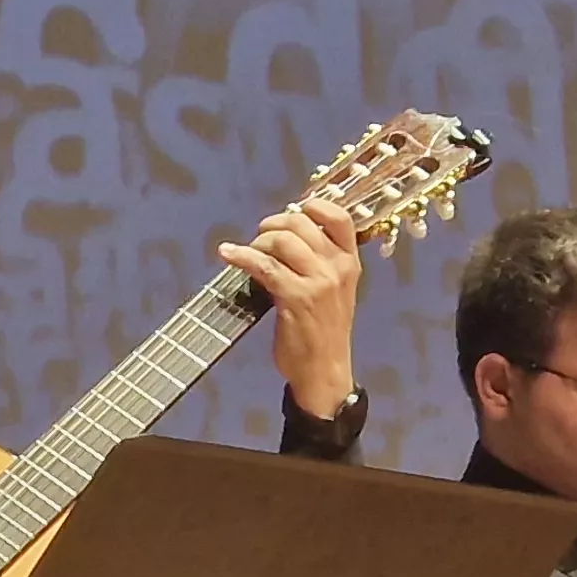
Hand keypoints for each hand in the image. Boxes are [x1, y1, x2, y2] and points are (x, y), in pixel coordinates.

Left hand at [223, 197, 363, 416]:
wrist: (324, 370)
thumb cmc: (324, 330)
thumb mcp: (334, 290)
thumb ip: (320, 261)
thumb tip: (285, 231)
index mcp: (350, 262)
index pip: (339, 217)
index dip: (314, 206)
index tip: (293, 211)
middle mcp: (337, 268)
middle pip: (301, 223)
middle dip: (273, 225)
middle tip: (260, 238)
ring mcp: (318, 283)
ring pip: (281, 240)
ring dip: (257, 241)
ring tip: (248, 253)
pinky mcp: (296, 298)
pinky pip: (263, 265)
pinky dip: (240, 255)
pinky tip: (226, 253)